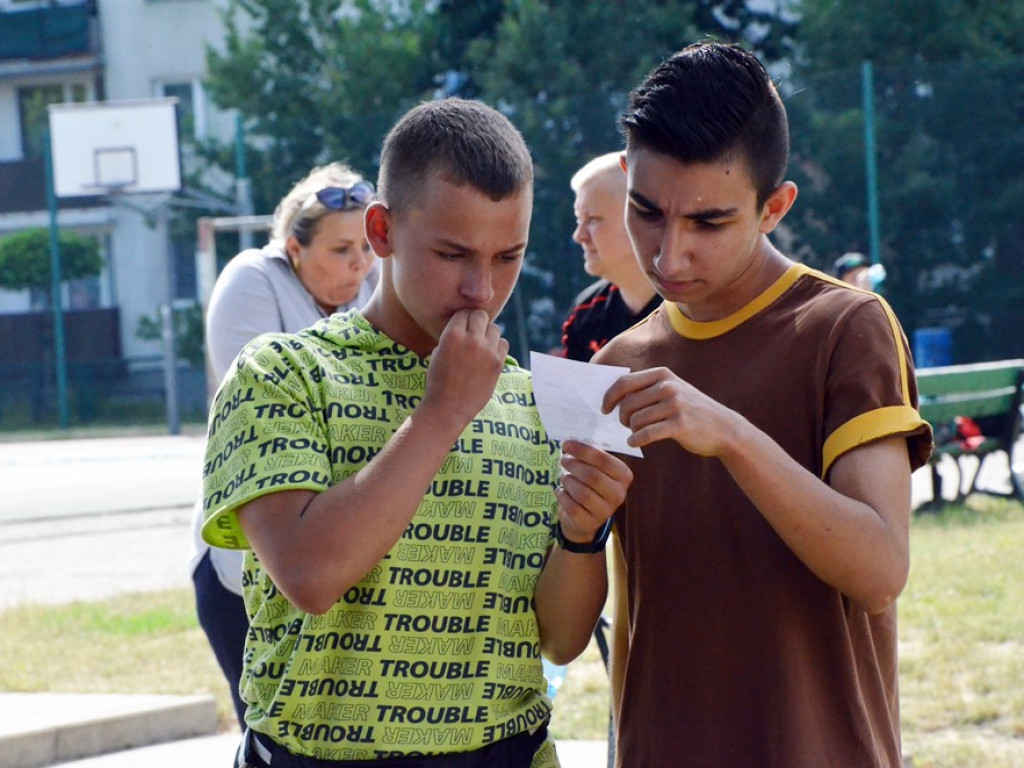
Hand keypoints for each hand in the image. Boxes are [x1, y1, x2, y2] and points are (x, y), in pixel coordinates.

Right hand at [422, 309, 507, 426]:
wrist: (448, 408)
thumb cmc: (438, 381)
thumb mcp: (438, 352)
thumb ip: (452, 336)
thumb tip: (465, 326)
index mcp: (452, 335)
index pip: (463, 313)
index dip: (462, 319)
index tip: (461, 327)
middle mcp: (471, 340)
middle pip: (481, 315)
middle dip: (476, 322)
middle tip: (472, 333)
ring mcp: (487, 351)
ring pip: (494, 328)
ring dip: (488, 334)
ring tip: (480, 345)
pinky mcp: (498, 363)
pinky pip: (503, 343)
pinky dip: (497, 346)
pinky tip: (489, 354)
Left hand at [556, 439, 632, 542]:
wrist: (586, 517)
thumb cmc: (590, 485)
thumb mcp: (595, 468)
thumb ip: (588, 455)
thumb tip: (570, 442)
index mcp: (623, 476)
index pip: (604, 460)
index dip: (583, 451)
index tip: (567, 444)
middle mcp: (619, 494)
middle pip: (591, 476)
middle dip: (573, 465)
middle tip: (563, 460)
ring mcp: (605, 511)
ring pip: (580, 491)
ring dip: (567, 480)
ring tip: (565, 477)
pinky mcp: (589, 522)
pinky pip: (570, 505)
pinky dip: (562, 495)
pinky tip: (562, 491)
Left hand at [603, 367, 737, 456]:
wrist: (723, 428)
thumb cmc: (689, 411)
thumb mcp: (671, 391)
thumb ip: (646, 389)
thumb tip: (611, 396)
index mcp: (662, 374)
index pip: (624, 382)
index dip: (609, 397)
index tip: (604, 409)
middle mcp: (668, 386)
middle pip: (627, 403)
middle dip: (622, 418)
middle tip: (627, 426)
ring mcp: (674, 404)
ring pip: (635, 419)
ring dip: (631, 430)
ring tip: (638, 433)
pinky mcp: (679, 424)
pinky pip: (646, 434)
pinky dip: (636, 440)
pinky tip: (635, 443)